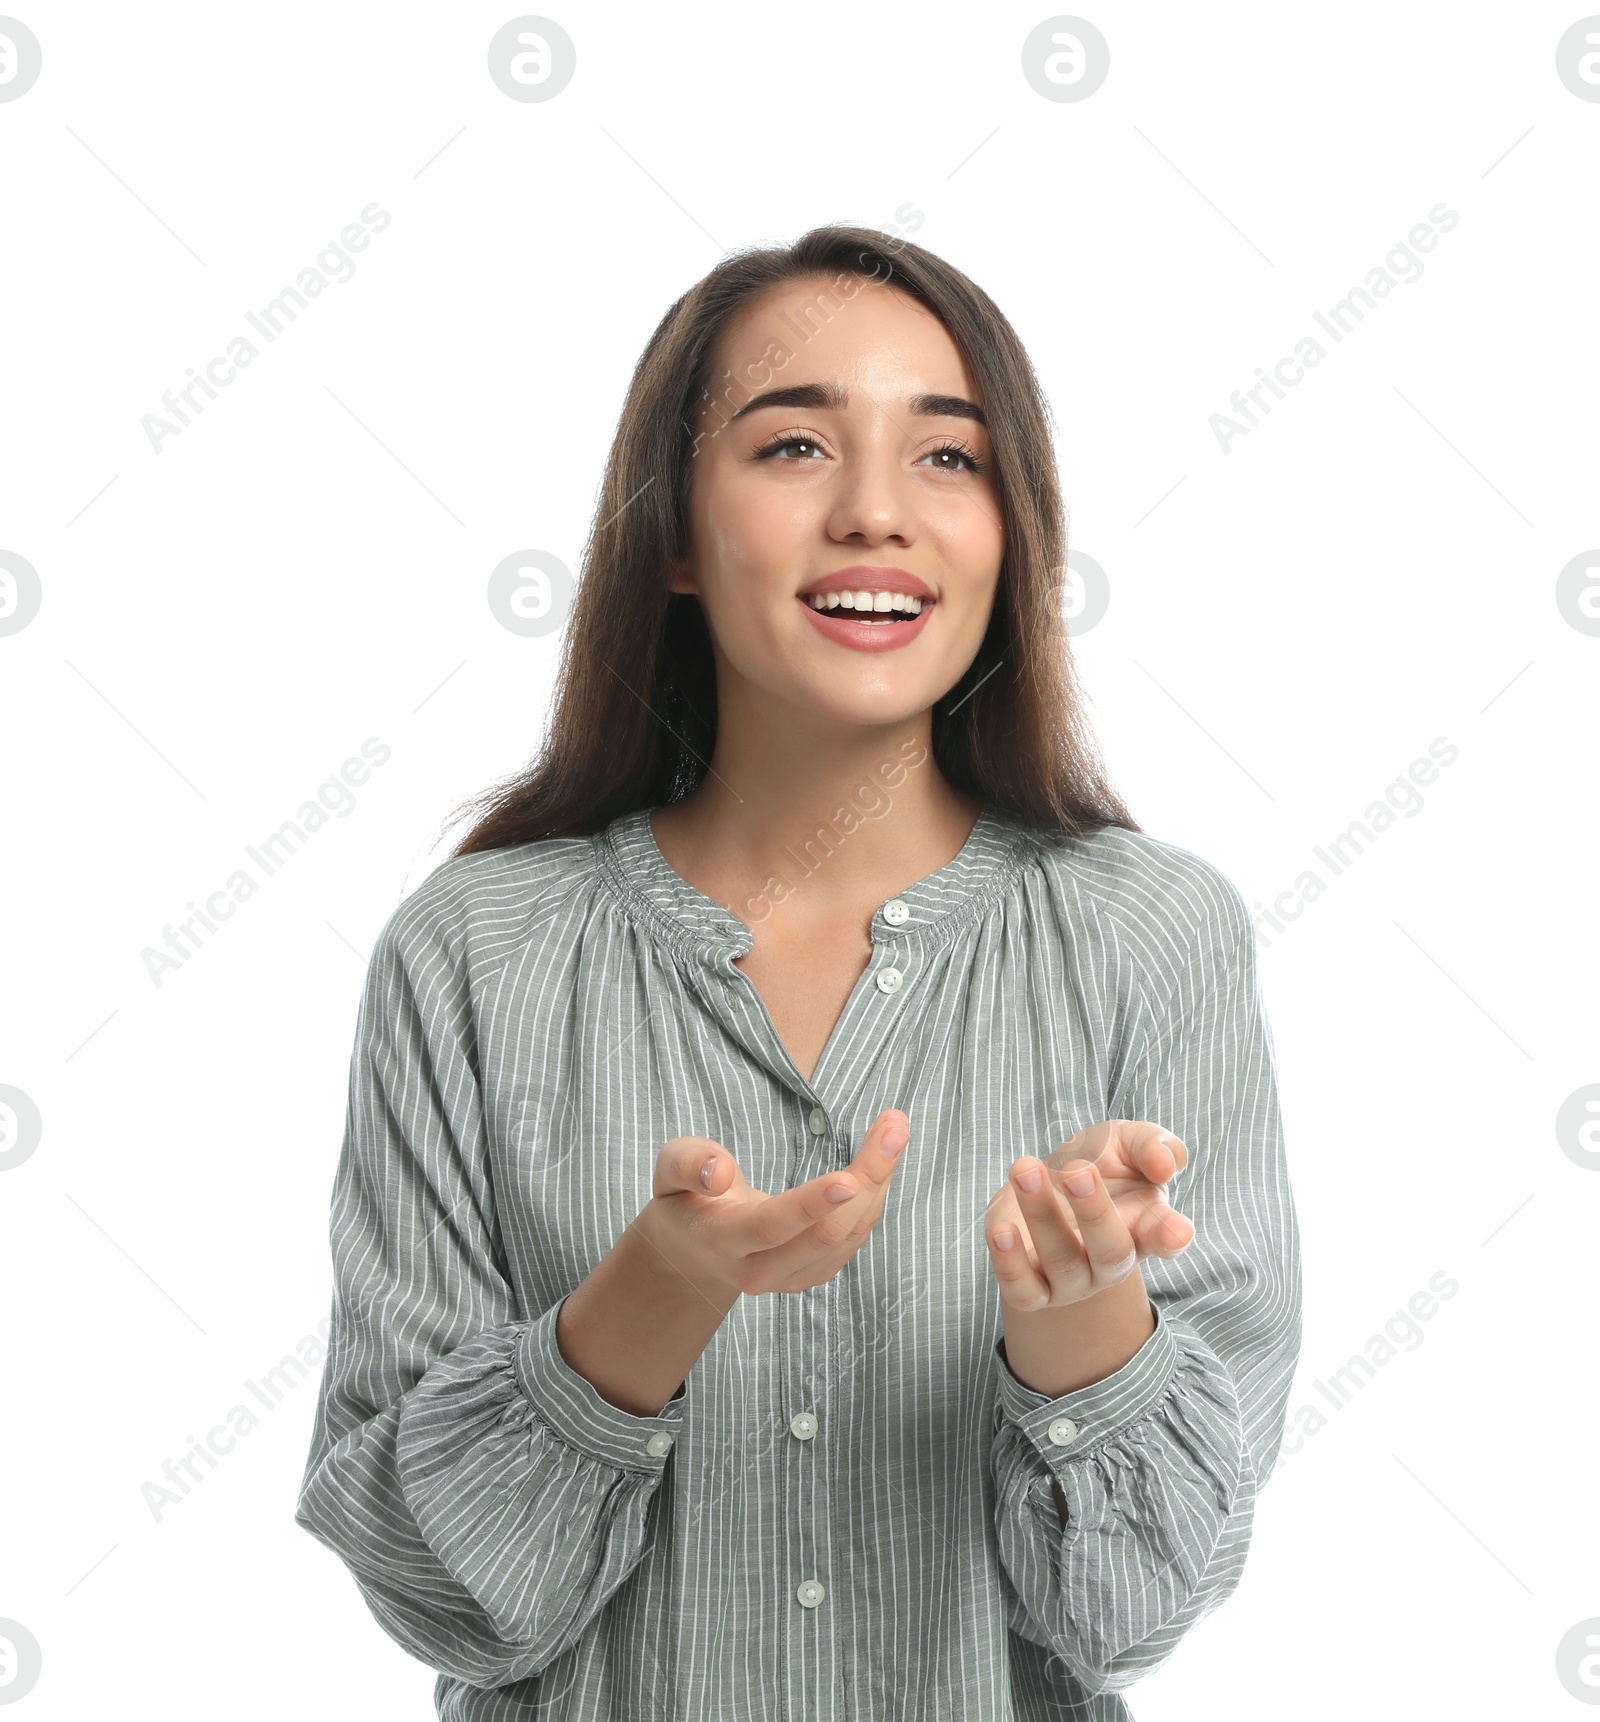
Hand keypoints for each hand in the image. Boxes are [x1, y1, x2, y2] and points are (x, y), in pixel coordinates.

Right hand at [636, 1109, 911, 1299]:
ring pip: (848, 1236)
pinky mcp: (814, 1273)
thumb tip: (719, 1172)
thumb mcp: (669, 1170)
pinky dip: (876, 1196)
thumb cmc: (685, 1197)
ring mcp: (791, 1278)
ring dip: (879, 1181)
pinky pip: (854, 1238)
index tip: (850, 1179)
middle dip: (866, 1178)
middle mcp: (759, 1271)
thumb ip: (687, 1164)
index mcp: (722, 1243)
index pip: (771, 1227)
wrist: (694, 1250)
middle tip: (895, 1125)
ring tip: (894, 1128)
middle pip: (824, 1234)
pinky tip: (882, 1158)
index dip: (812, 1205)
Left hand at [983, 1119, 1194, 1311]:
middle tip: (1077, 1171)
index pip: (1165, 1237)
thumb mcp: (1126, 1142)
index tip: (1176, 1231)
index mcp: (1144, 1227)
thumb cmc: (1098, 1163)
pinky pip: (1023, 1291)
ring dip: (1042, 1216)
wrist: (1048, 1185)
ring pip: (1062, 1262)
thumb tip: (1164, 1165)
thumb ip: (1153, 1146)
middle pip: (1111, 1252)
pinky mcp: (1031, 1287)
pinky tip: (1001, 1230)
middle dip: (1094, 1212)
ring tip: (1026, 1170)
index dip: (1171, 1236)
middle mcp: (1111, 1262)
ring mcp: (1072, 1280)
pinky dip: (1010, 1265)